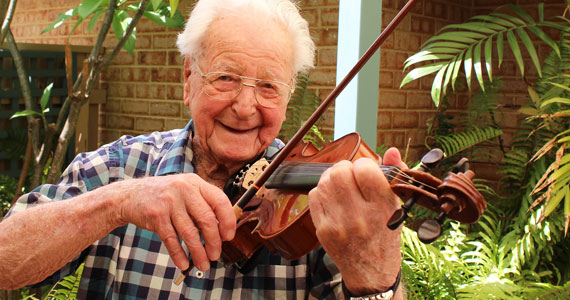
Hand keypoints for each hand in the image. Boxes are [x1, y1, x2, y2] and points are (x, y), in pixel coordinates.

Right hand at [115, 173, 235, 271]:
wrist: (130, 195)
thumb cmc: (163, 195)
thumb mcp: (185, 190)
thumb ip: (202, 203)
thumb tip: (222, 228)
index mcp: (195, 182)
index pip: (220, 200)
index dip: (228, 220)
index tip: (228, 236)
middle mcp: (184, 189)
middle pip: (206, 219)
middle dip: (214, 242)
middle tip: (216, 255)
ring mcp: (169, 202)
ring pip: (189, 233)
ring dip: (198, 252)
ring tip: (203, 263)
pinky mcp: (156, 215)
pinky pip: (171, 240)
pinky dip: (179, 254)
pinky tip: (184, 262)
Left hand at [308, 147, 405, 293]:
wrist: (371, 271)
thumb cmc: (385, 235)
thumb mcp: (398, 207)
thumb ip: (396, 175)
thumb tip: (391, 150)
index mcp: (383, 208)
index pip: (365, 169)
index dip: (364, 164)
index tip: (367, 171)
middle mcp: (360, 216)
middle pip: (339, 172)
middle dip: (345, 168)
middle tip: (351, 176)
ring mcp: (338, 224)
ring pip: (324, 182)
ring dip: (332, 178)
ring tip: (342, 186)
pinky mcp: (323, 229)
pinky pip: (314, 196)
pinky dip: (322, 192)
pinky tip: (333, 199)